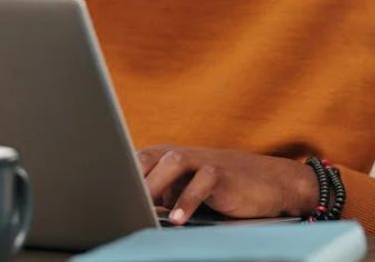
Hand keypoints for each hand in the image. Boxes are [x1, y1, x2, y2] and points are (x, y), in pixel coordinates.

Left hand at [135, 145, 317, 224]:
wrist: (271, 182)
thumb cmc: (223, 190)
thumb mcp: (188, 191)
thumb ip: (162, 195)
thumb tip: (130, 210)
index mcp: (169, 158)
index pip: (136, 162)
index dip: (119, 175)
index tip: (103, 196)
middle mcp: (183, 155)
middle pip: (149, 157)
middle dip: (132, 176)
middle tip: (117, 201)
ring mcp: (204, 161)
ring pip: (173, 162)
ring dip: (155, 184)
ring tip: (143, 207)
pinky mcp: (224, 174)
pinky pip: (203, 182)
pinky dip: (189, 199)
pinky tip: (180, 219)